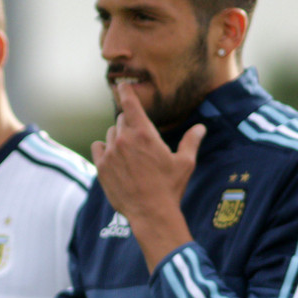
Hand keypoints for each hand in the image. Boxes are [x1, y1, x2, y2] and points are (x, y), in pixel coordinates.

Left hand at [92, 79, 205, 272]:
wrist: (150, 213)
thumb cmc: (170, 187)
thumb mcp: (185, 163)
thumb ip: (191, 141)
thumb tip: (200, 127)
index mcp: (145, 134)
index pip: (130, 104)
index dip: (126, 92)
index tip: (122, 85)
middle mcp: (124, 140)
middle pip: (121, 120)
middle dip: (130, 123)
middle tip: (139, 138)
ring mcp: (110, 153)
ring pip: (110, 134)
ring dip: (118, 137)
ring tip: (130, 152)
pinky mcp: (101, 167)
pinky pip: (98, 148)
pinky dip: (104, 148)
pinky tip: (113, 156)